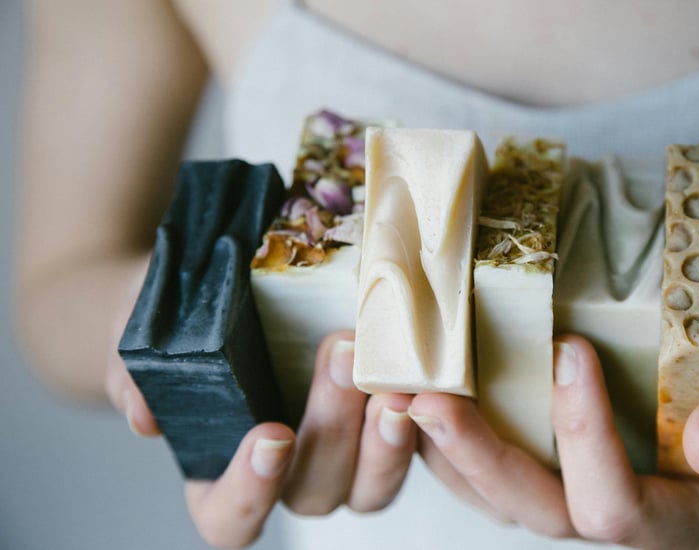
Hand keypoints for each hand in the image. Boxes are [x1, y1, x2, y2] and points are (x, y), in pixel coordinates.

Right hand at [108, 330, 417, 548]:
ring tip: (394, 383)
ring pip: (371, 483)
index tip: (272, 435)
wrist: (217, 282)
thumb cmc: (172, 321)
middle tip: (341, 360)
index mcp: (221, 474)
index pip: (230, 517)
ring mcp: (338, 453)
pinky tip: (423, 376)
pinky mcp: (377, 421)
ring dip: (386, 440)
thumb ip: (135, 375)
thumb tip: (145, 415)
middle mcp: (285, 476)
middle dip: (333, 431)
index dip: (251, 493)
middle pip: (314, 492)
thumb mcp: (140, 335)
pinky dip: (420, 418)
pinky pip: (407, 441)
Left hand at [409, 334, 698, 548]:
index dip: (588, 437)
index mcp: (684, 521)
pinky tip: (417, 391)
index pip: (618, 508)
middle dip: (477, 456)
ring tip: (402, 395)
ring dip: (443, 448)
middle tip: (429, 401)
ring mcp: (573, 487)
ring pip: (495, 493)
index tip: (571, 351)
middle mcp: (618, 513)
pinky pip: (483, 465)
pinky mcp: (543, 458)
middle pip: (536, 509)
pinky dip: (446, 433)